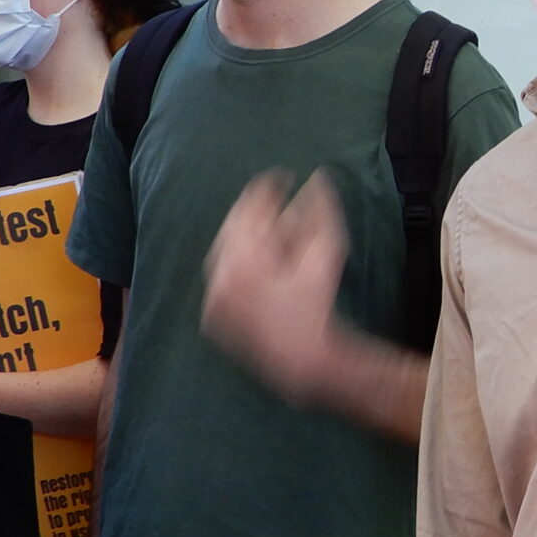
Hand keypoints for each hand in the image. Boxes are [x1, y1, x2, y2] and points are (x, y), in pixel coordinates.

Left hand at [204, 171, 347, 397]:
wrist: (302, 358)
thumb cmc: (318, 303)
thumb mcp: (325, 253)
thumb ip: (320, 212)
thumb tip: (318, 179)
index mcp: (247, 256)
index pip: (251, 207)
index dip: (267, 188)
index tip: (281, 178)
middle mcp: (222, 274)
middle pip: (232, 227)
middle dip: (253, 212)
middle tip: (272, 203)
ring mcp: (213, 296)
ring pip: (222, 251)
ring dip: (242, 237)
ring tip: (265, 232)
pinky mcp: (211, 314)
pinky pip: (219, 277)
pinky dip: (234, 264)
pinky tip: (255, 264)